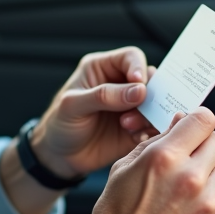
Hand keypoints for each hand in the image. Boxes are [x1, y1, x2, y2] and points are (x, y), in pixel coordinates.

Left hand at [30, 47, 157, 177]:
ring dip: (148, 114)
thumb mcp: (73, 105)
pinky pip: (154, 126)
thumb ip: (104, 95)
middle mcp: (120, 85)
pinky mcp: (137, 128)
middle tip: (139, 108)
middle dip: (149, 94)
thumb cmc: (59, 123)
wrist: (59, 156)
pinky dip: (150, 131)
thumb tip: (139, 90)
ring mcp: (130, 107)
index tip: (140, 84)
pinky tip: (137, 137)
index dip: (139, 68)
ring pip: (155, 103)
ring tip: (127, 126)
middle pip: (150, 79)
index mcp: (102, 68)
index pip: (131, 57)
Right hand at [81, 108, 214, 213]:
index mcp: (165, 158)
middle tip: (187, 154)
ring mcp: (206, 204)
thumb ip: (156, 141)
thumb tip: (180, 122)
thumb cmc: (116, 212)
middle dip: (203, 143)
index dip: (197, 120)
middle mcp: (191, 178)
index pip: (204, 120)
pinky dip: (209, 196)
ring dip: (210, 168)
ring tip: (187, 181)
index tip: (191, 126)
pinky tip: (186, 206)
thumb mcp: (124, 166)